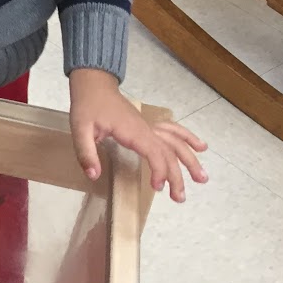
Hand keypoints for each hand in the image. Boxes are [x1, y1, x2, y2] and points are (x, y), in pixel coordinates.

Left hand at [68, 69, 207, 201]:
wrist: (94, 84)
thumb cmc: (87, 106)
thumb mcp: (80, 129)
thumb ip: (86, 153)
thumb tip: (93, 175)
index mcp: (132, 132)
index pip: (155, 153)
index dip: (160, 171)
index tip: (157, 187)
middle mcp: (145, 129)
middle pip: (169, 152)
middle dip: (177, 176)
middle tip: (180, 198)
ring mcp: (148, 126)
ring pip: (175, 142)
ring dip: (189, 160)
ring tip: (202, 178)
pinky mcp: (147, 125)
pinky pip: (172, 130)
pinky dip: (187, 138)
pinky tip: (200, 147)